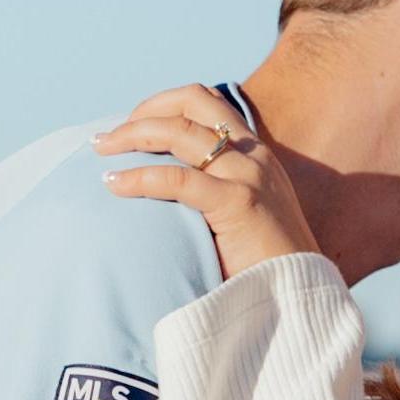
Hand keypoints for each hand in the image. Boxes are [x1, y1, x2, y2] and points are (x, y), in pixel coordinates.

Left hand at [100, 84, 320, 276]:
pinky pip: (177, 179)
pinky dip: (139, 177)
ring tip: (101, 152)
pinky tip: (113, 184)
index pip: (205, 102)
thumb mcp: (239, 217)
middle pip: (190, 102)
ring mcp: (248, 175)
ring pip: (179, 132)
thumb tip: (158, 195)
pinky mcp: (238, 203)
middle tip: (107, 139)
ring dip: (132, 135)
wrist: (298, 298)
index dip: (162, 105)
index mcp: (254, 152)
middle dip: (143, 112)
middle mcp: (252, 154)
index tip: (130, 127)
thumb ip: (211, 195)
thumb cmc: (263, 267)